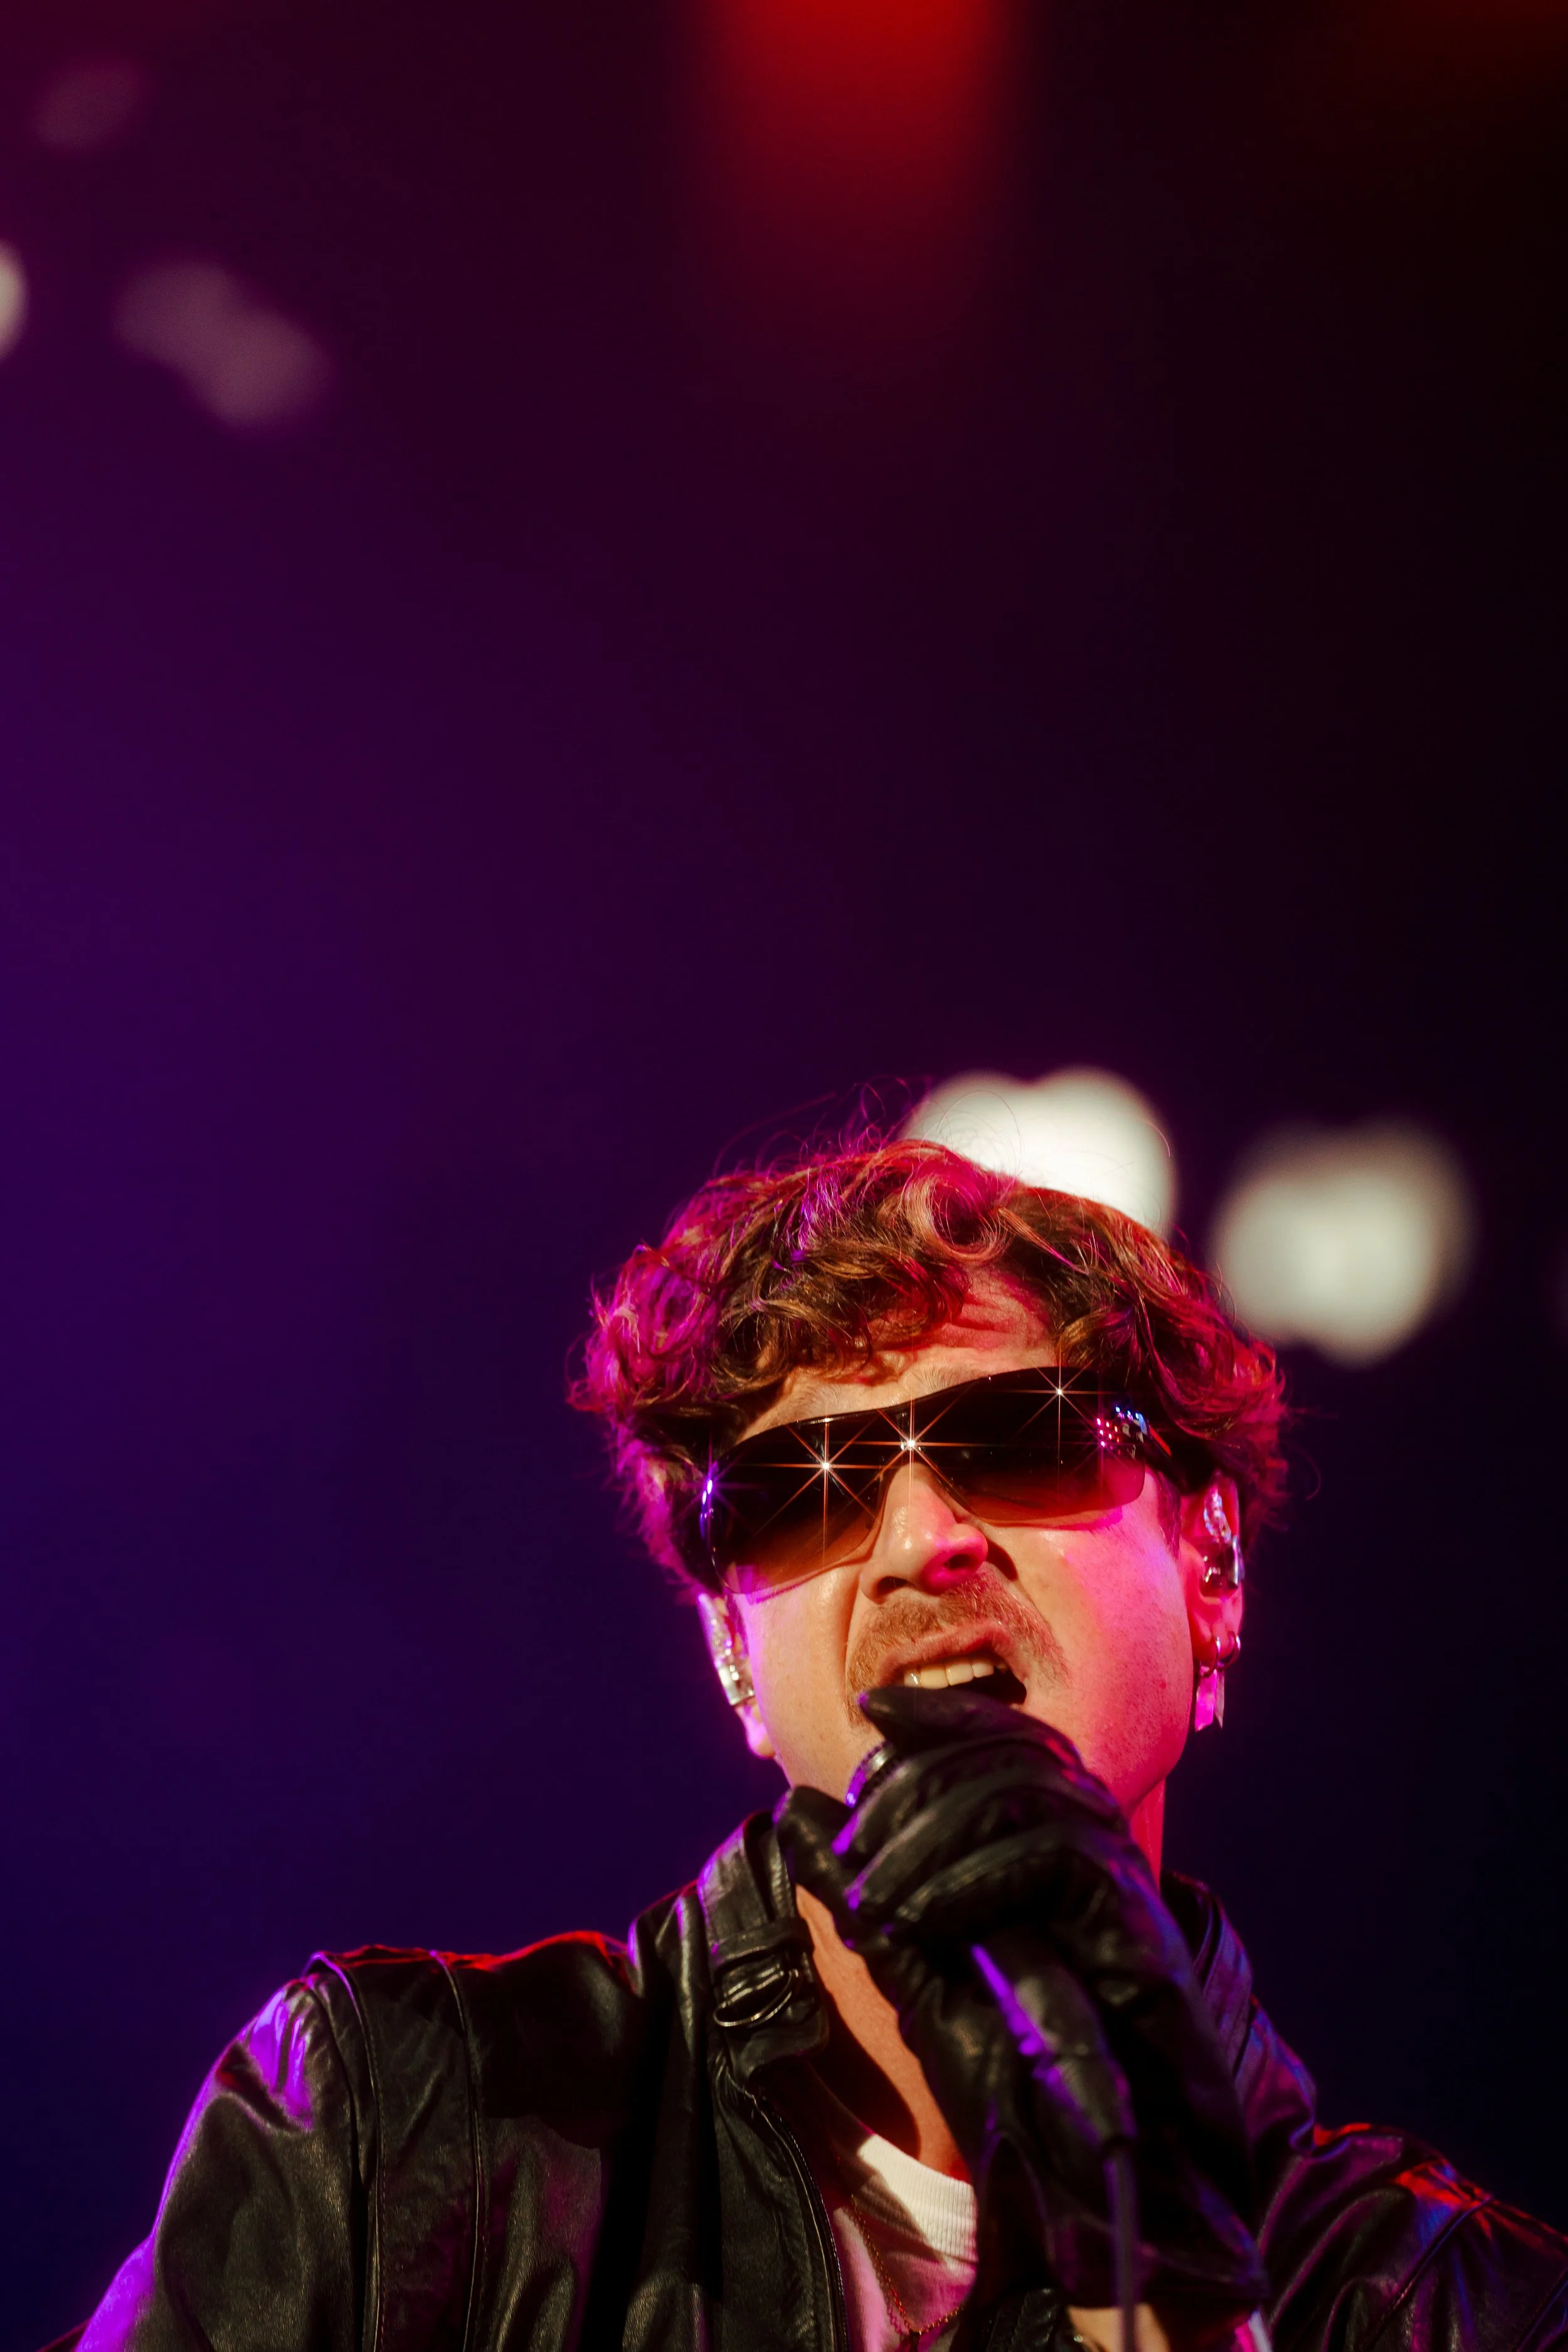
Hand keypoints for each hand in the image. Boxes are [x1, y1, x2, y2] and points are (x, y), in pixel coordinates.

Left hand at [776, 1684, 1266, 2333]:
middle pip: (1007, 1754)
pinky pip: (1056, 1854)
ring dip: (929, 1834)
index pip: (1005, 1733)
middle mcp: (1096, 1844)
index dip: (941, 1712)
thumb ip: (865, 1890)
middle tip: (851, 1857)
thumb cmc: (1020, 2071)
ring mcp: (1121, 1881)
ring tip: (872, 1899)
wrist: (1111, 2170)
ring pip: (1026, 1791)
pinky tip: (923, 1918)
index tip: (871, 1712)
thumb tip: (798, 1807)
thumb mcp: (918, 1964)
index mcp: (1052, 1840)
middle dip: (912, 1787)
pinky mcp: (1137, 1927)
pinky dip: (973, 1875)